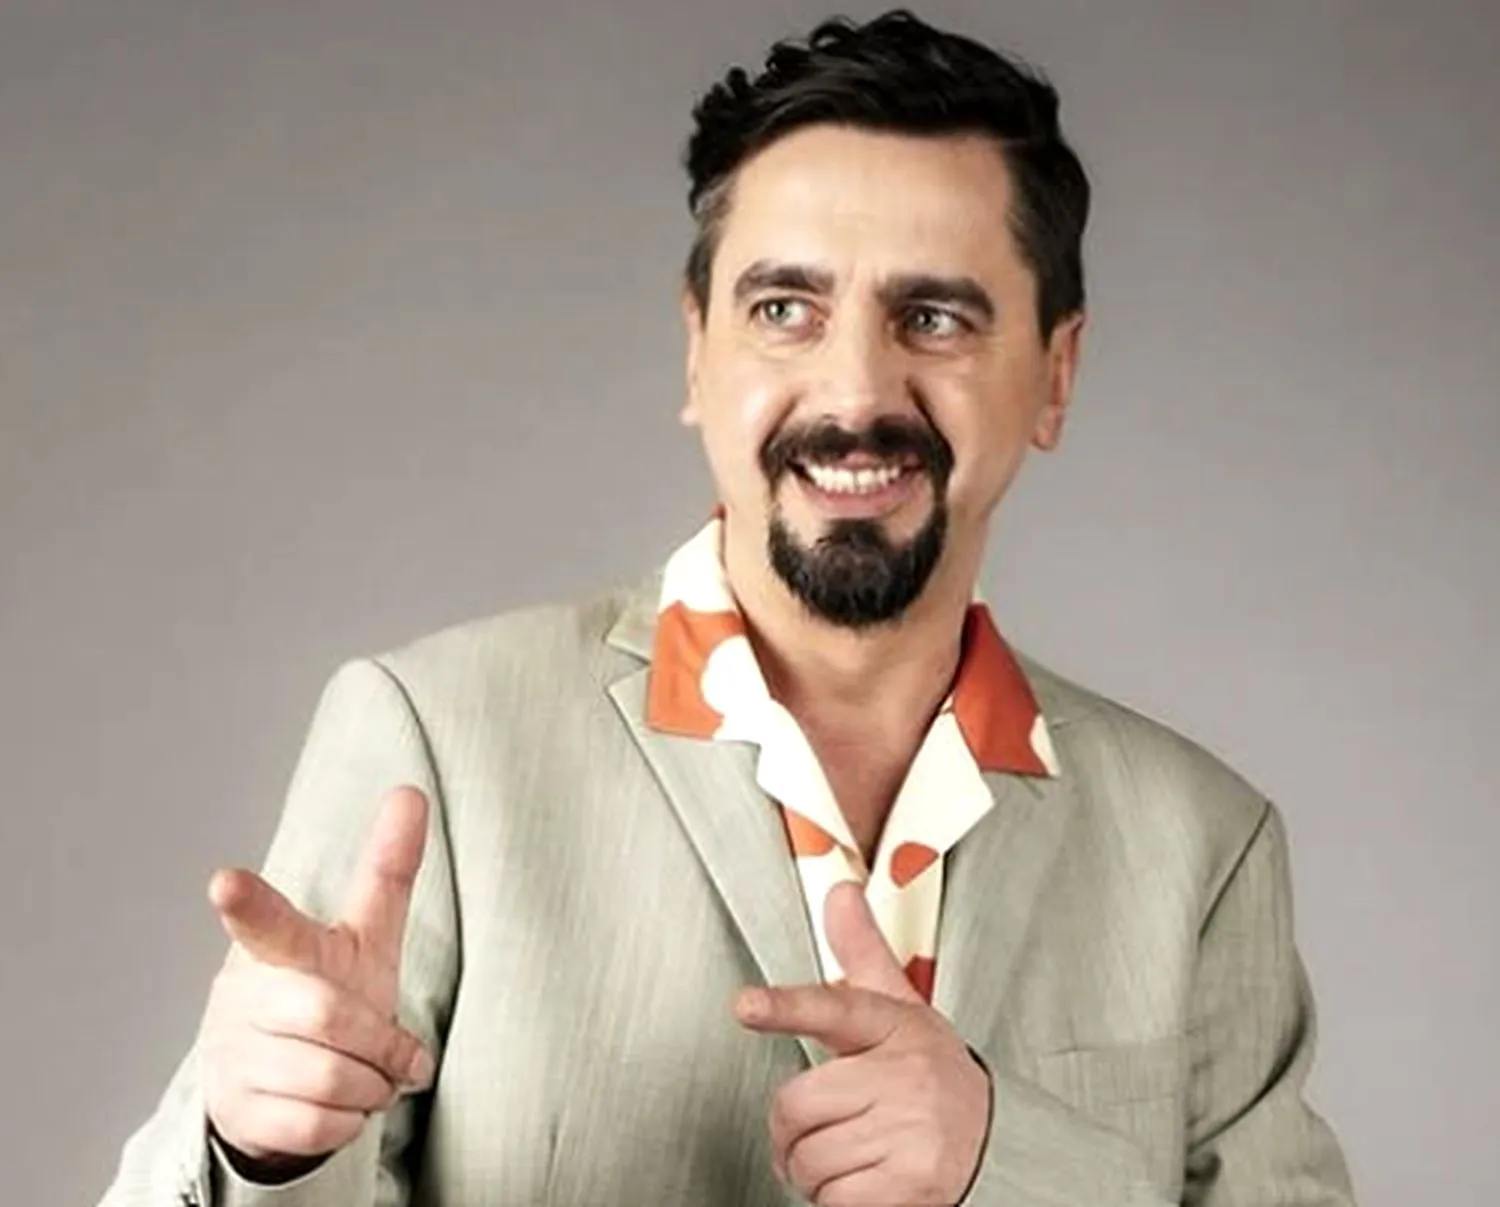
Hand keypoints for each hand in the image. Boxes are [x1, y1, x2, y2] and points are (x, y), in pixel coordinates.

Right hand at [200, 785, 436, 1170]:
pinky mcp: (236, 1111)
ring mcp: (232, 1054)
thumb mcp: (363, 934)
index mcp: (276, 948)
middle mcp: (243, 996)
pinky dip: (347, 1123)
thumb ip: (386, 869)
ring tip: (373, 1081)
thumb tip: (411, 791)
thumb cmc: (329, 991)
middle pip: (330, 1016)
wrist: (276, 1084)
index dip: (247, 904)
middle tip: (401, 1057)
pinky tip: (346, 1109)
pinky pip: (311, 1125)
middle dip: (381, 1043)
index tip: (224, 881)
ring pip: (326, 1078)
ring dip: (371, 1087)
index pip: (265, 922)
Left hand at [734, 881, 989, 1206]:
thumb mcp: (902, 1010)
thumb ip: (863, 954)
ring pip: (809, 1160)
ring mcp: (912, 1134)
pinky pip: (834, 1200)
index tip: (747, 1004)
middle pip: (796, 1106)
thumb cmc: (934, 1075)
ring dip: (816, 1171)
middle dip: (794, 1130)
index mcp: (896, 1028)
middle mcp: (906, 1078)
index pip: (835, 1008)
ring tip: (855, 1154)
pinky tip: (867, 1184)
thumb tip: (840, 892)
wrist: (999, 1145)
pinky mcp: (912, 1188)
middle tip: (824, 1126)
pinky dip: (838, 1202)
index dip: (786, 1007)